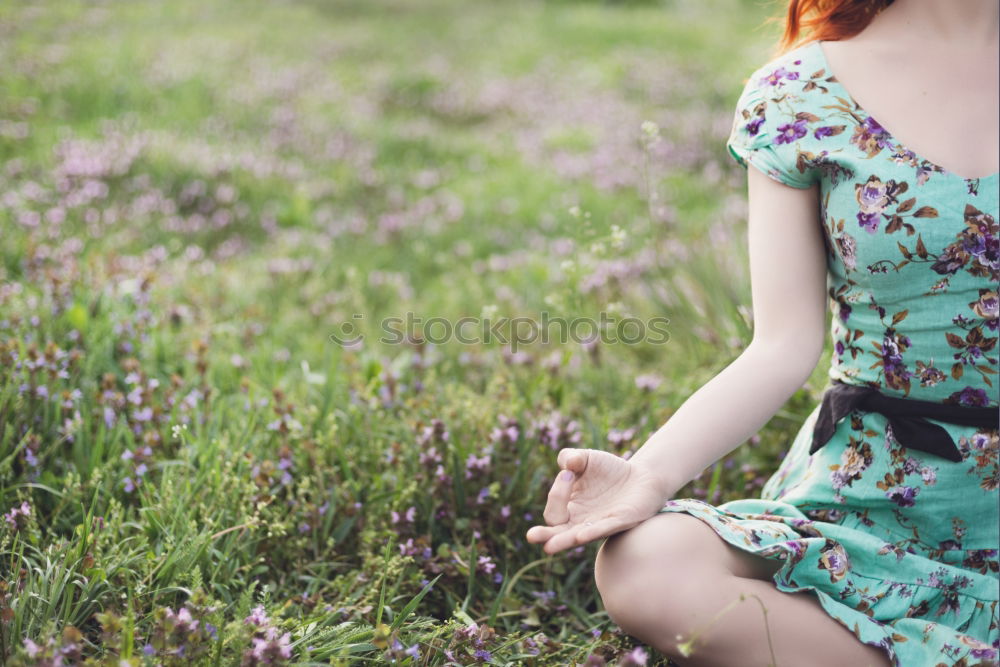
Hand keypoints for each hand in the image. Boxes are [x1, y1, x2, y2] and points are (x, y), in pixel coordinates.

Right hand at [524, 447, 673, 554]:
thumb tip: (567, 465)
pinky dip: (593, 532)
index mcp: (570, 509)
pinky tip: (581, 536)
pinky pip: (606, 529)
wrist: (642, 475)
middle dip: (544, 535)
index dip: (557, 491)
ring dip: (565, 541)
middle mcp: (582, 522)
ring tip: (550, 547)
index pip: (554, 508)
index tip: (570, 472)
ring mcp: (601, 524)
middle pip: (558, 533)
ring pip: (578, 537)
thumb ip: (571, 457)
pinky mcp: (622, 521)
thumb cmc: (609, 471)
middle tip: (531, 535)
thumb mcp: (586, 458)